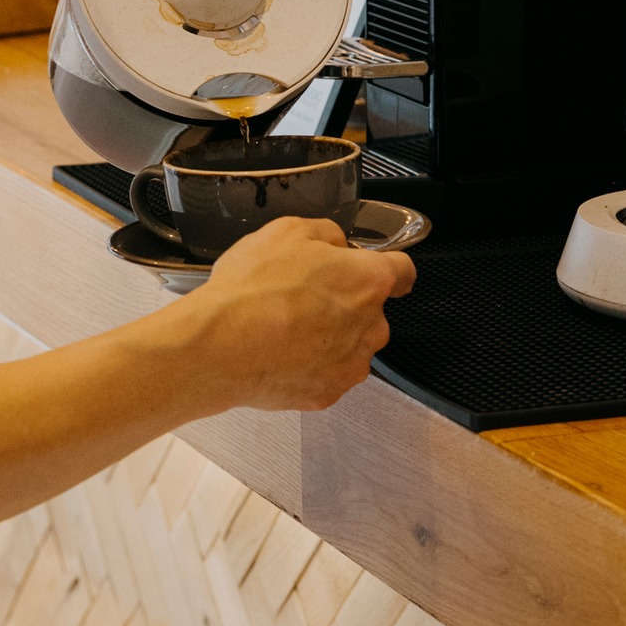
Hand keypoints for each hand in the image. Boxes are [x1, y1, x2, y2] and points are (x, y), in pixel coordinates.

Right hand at [187, 217, 414, 413]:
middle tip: (303, 293)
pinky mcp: (328, 394)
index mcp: (367, 281)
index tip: (372, 267)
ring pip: (351, 345)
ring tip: (285, 325)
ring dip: (329, 335)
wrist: (222, 346)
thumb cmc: (253, 288)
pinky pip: (328, 373)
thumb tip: (336, 245)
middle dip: (346, 301)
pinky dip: (310, 364)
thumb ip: (325, 234)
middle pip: (372, 311)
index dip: (387, 264)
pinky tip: (279, 351)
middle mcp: (370, 326)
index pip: (403, 271)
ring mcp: (351, 365)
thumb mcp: (286, 231)